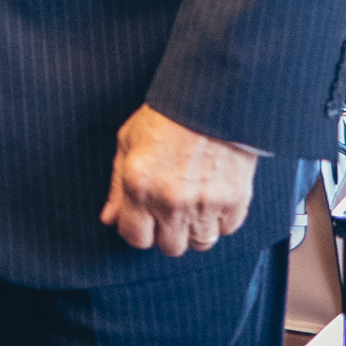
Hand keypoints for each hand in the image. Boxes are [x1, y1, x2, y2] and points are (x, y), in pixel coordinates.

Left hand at [98, 104, 258, 255]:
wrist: (213, 99)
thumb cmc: (167, 116)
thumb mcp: (128, 143)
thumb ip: (117, 187)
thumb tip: (109, 219)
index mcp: (139, 186)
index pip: (135, 238)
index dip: (139, 230)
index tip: (145, 220)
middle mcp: (171, 201)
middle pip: (169, 247)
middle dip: (168, 232)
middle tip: (171, 209)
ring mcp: (205, 204)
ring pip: (200, 243)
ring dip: (196, 229)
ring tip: (194, 203)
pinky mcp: (235, 201)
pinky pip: (227, 229)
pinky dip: (221, 218)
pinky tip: (214, 196)